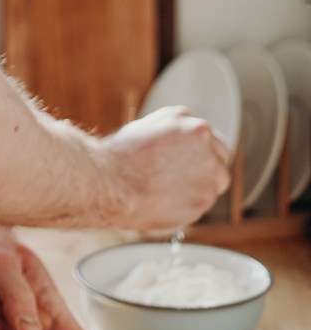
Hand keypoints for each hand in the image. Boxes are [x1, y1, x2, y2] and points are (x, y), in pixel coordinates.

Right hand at [100, 105, 230, 229]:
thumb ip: (168, 133)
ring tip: (168, 193)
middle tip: (181, 180)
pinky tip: (164, 203)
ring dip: (199, 188)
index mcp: (189, 122)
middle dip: (205, 168)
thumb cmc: (117, 158)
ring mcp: (208, 170)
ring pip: (215, 183)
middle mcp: (206, 142)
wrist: (110, 183)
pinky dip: (187, 206)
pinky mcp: (204, 198)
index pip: (208, 138)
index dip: (196, 152)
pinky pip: (201, 204)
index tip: (185, 162)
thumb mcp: (143, 129)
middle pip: (220, 158)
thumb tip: (173, 143)